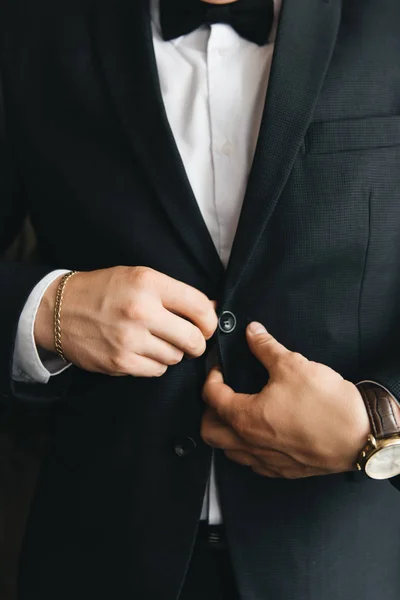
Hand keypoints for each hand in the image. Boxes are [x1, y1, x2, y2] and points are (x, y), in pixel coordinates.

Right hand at [34, 266, 217, 376]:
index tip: (206, 325)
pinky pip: (157, 371)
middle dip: (196, 342)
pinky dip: (155, 364)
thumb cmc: (103, 291)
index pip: (200, 306)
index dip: (210, 320)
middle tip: (190, 340)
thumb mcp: (139, 277)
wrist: (59, 309)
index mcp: (149, 283)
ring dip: (173, 352)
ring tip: (156, 341)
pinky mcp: (120, 362)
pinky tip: (143, 351)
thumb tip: (212, 308)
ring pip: (176, 357)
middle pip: (193, 339)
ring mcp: (130, 339)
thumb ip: (175, 293)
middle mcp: (141, 311)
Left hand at [202, 323, 370, 477]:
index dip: (211, 377)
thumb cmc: (327, 405)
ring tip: (236, 413)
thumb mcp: (292, 365)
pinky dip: (246, 449)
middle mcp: (251, 444)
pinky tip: (259, 435)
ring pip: (229, 451)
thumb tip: (252, 332)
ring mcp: (267, 461)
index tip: (220, 368)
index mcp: (246, 418)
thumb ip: (265, 347)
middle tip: (221, 393)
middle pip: (209, 431)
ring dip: (225, 432)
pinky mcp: (284, 471)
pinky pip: (252, 463)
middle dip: (209, 410)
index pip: (211, 397)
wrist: (360, 436)